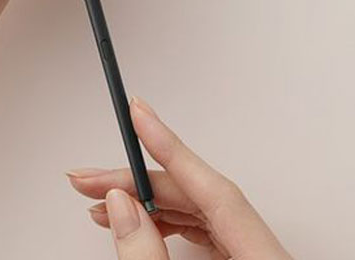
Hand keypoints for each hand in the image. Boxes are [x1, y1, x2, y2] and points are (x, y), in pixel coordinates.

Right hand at [67, 98, 292, 258]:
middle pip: (197, 196)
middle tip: (89, 179)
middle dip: (138, 183)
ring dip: (147, 204)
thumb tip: (122, 205)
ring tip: (102, 203)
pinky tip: (139, 222)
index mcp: (264, 257)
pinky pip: (205, 231)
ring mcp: (257, 259)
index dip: (168, 143)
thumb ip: (147, 254)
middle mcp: (266, 253)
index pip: (211, 184)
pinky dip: (167, 223)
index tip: (137, 110)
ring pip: (199, 212)